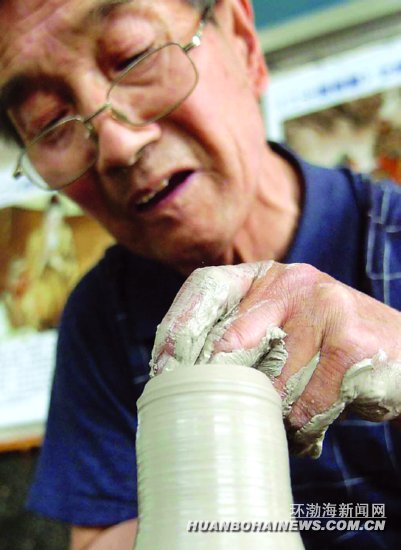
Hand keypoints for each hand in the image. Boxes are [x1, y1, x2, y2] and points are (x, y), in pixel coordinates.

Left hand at [150, 262, 400, 457]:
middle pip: (230, 338)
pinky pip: (306, 403)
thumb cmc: (329, 344)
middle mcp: (293, 282)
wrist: (400, 350)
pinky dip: (302, 425)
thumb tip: (178, 370)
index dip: (178, 324)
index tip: (161, 367)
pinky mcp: (350, 342)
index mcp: (268, 275)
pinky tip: (307, 427)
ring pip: (270, 381)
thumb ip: (244, 335)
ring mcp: (324, 308)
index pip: (207, 286)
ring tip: (280, 418)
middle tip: (209, 409)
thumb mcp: (285, 324)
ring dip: (270, 412)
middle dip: (216, 381)